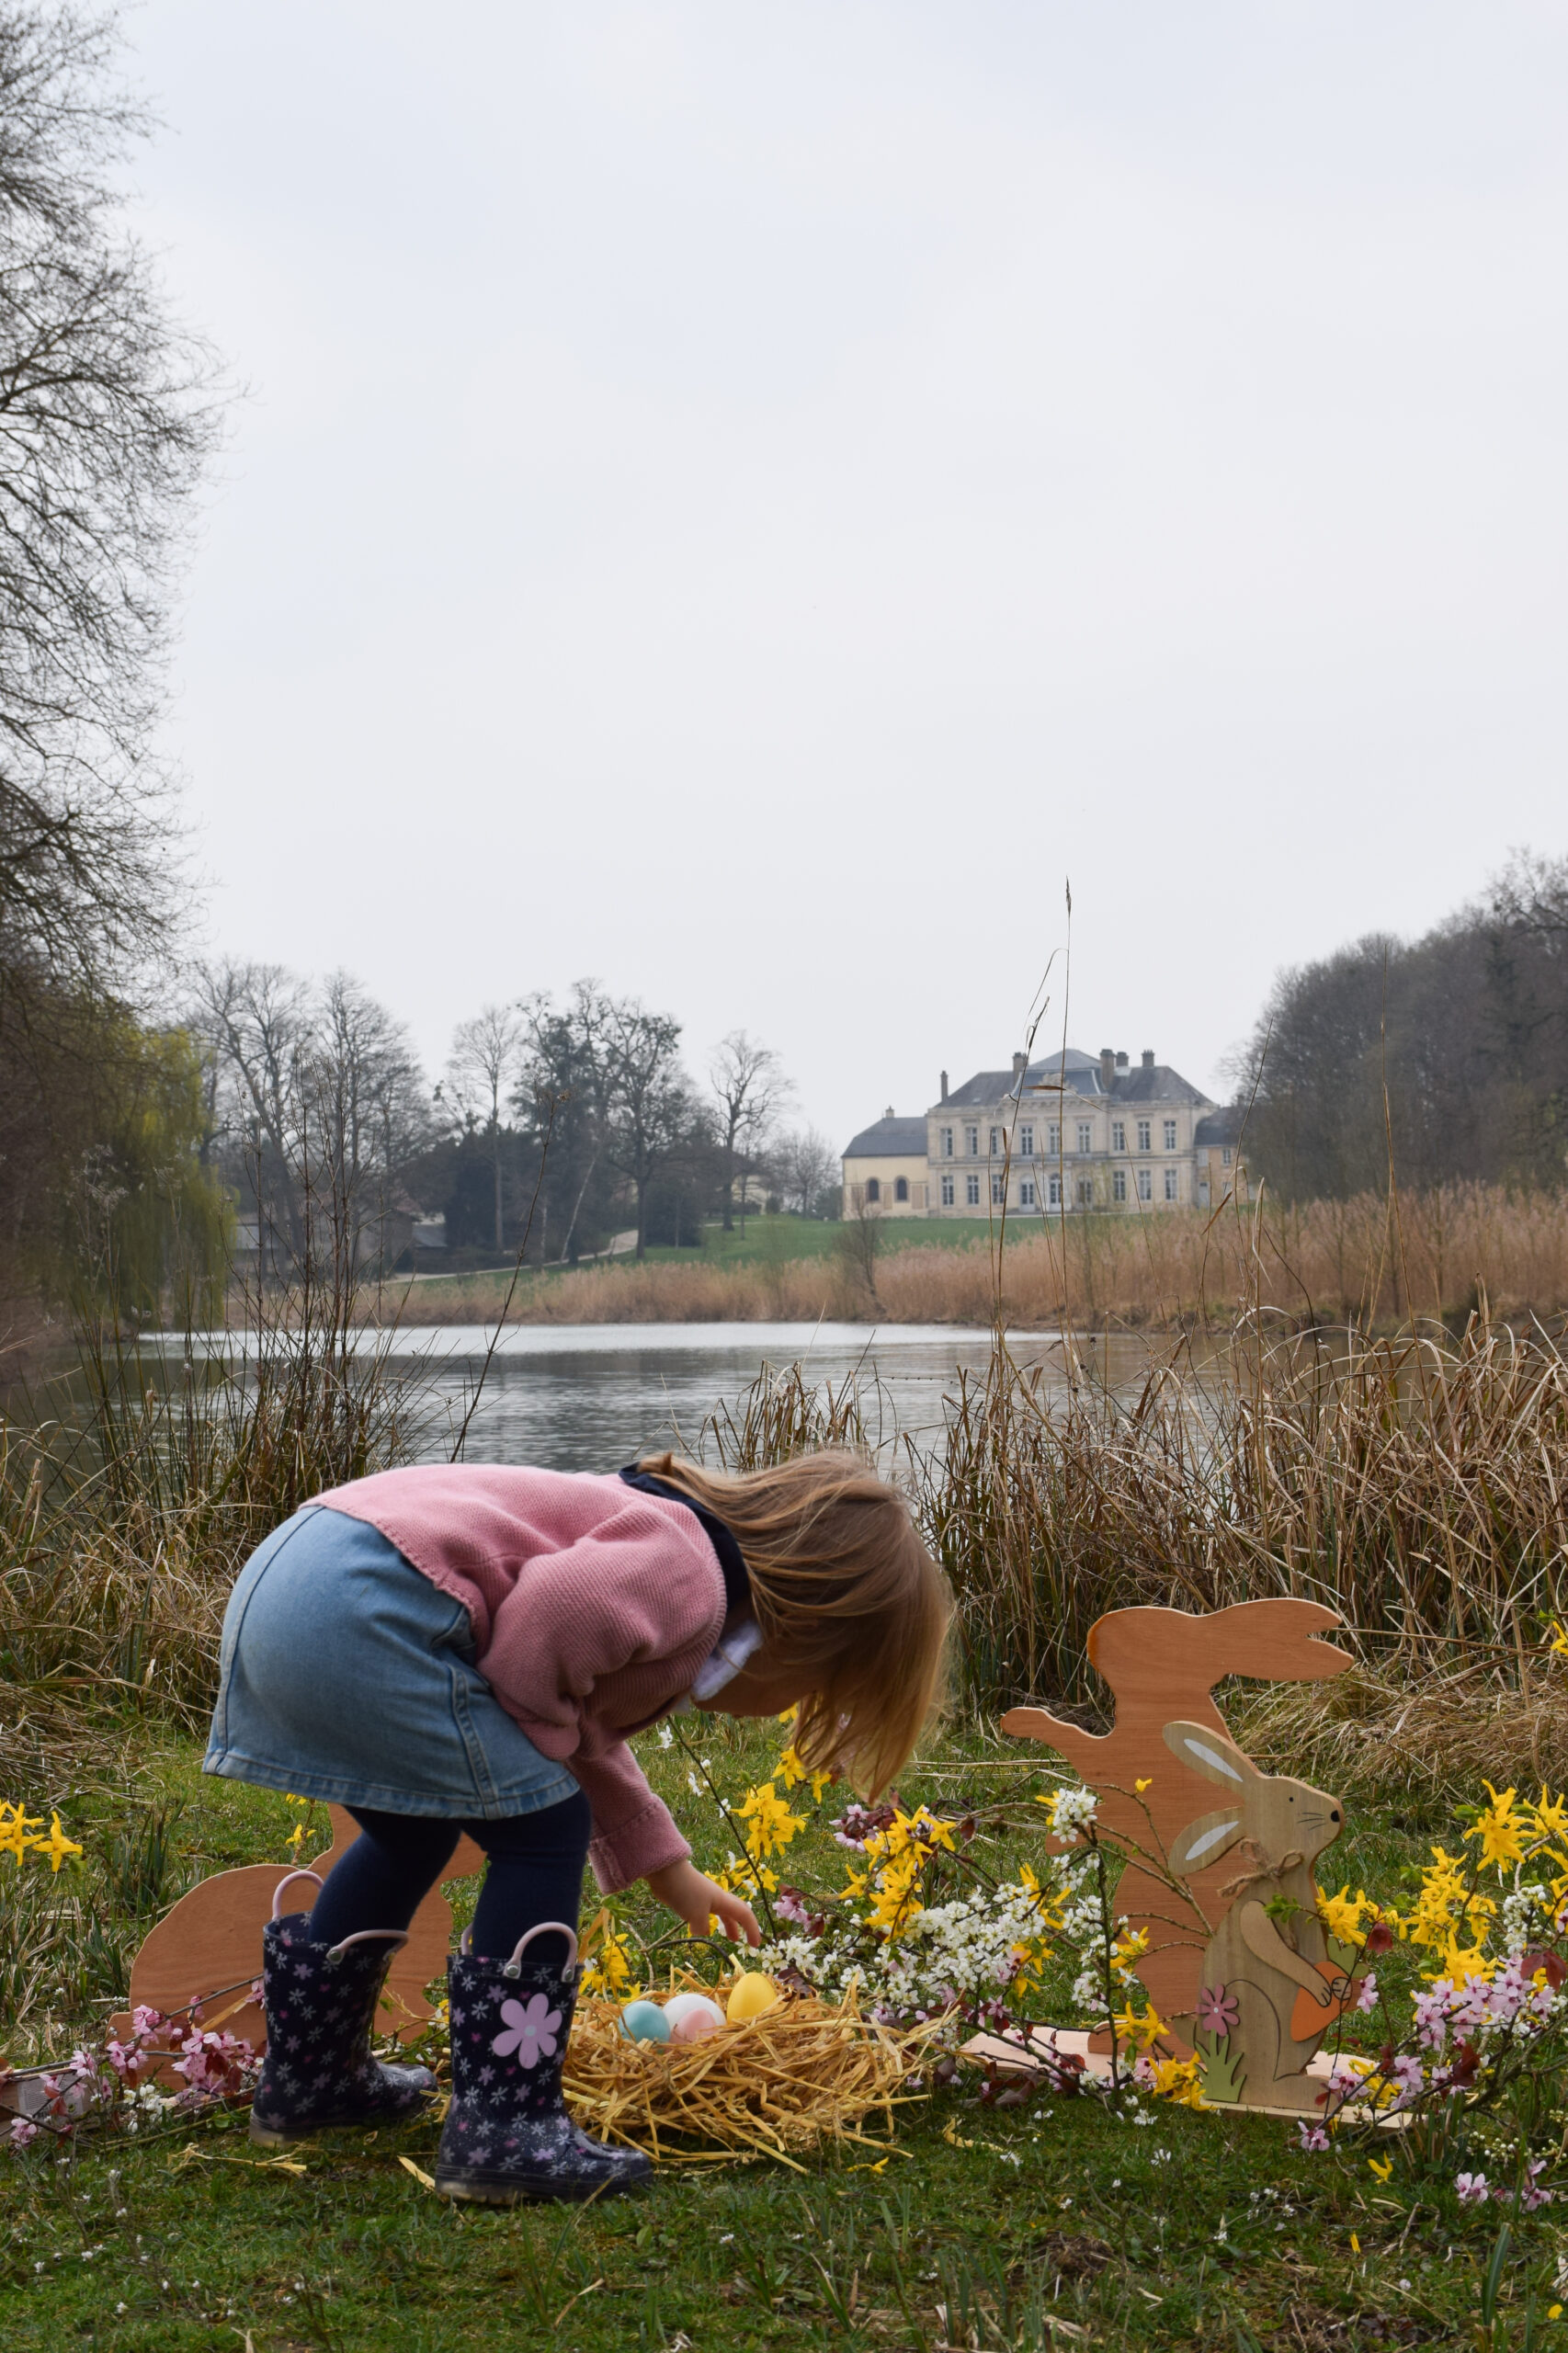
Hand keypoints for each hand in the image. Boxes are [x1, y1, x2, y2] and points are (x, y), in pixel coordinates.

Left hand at [646, 1859, 760, 1948]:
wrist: (666, 1873)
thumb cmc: (686, 1892)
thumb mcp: (696, 1915)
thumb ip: (702, 1927)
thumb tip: (703, 1931)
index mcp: (722, 1900)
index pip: (744, 1914)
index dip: (752, 1929)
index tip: (755, 1945)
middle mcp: (716, 1898)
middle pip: (735, 1912)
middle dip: (742, 1926)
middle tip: (745, 1941)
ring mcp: (703, 1897)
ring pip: (721, 1913)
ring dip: (727, 1925)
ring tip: (729, 1938)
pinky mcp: (691, 1898)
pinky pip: (705, 1913)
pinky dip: (709, 1923)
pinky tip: (701, 1930)